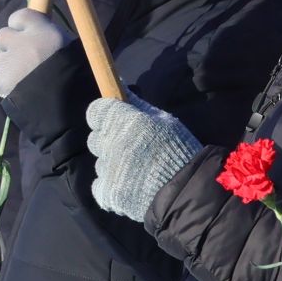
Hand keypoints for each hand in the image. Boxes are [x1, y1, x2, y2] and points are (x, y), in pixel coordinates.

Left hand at [0, 9, 71, 99]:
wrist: (68, 103)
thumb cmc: (76, 74)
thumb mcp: (70, 48)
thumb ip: (52, 39)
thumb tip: (42, 38)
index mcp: (42, 30)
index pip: (20, 16)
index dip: (20, 25)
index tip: (26, 33)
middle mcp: (21, 42)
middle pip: (2, 36)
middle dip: (9, 45)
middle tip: (20, 56)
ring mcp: (9, 62)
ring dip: (5, 64)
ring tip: (19, 76)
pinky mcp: (1, 82)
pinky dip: (2, 83)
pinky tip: (14, 89)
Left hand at [86, 94, 202, 222]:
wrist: (186, 193)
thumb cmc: (180, 151)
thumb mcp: (165, 121)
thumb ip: (138, 105)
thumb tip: (120, 87)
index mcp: (125, 122)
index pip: (96, 111)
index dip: (105, 115)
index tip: (115, 120)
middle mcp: (111, 144)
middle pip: (96, 138)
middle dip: (109, 141)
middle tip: (131, 148)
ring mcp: (107, 170)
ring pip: (101, 162)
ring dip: (113, 164)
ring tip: (137, 171)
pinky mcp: (107, 193)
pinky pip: (100, 184)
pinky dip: (112, 185)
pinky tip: (130, 186)